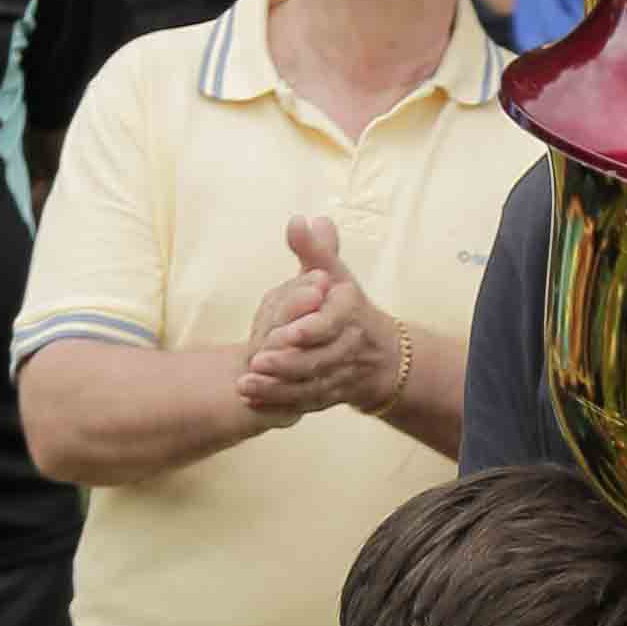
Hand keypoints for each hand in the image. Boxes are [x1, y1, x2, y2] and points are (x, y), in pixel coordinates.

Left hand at [238, 215, 409, 427]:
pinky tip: (252, 401)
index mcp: (350, 313)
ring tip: (245, 384)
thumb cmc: (345, 305)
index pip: (330, 324)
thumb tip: (301, 221)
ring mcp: (341, 375)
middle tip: (255, 360)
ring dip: (276, 388)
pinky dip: (279, 404)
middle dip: (286, 363)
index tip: (283, 333)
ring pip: (310, 386)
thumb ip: (315, 251)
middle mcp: (349, 346)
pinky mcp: (330, 396)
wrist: (381, 354)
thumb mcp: (334, 273)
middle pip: (318, 359)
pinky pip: (306, 404)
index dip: (308, 330)